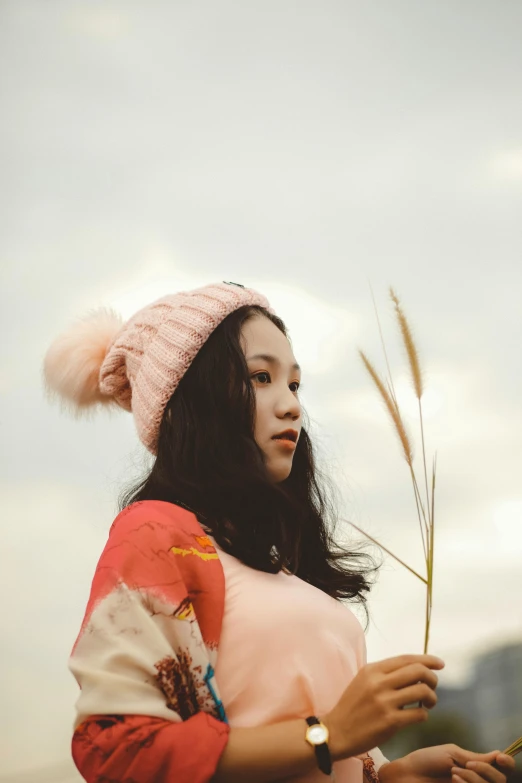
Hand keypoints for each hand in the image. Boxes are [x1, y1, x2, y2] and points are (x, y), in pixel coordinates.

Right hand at [322, 654, 443, 759]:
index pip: (407, 659)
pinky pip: (419, 714)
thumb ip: (385, 673)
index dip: (427, 659)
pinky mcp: (390, 722)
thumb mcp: (364, 681)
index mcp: (373, 670)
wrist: (337, 732)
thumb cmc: (353, 706)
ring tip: (429, 704)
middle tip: (433, 686)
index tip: (440, 664)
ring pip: (422, 691)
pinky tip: (418, 716)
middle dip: (432, 678)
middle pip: (418, 671)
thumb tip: (415, 668)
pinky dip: (424, 715)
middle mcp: (379, 682)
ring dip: (432, 697)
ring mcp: (385, 702)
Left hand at [379, 744, 515, 782]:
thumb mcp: (452, 754)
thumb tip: (499, 754)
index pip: (501, 769)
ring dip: (473, 778)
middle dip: (485, 770)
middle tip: (466, 764)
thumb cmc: (426, 761)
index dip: (506, 763)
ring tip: (454, 772)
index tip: (501, 758)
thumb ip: (475, 757)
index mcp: (475, 767)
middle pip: (500, 781)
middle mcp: (475, 781)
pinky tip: (453, 778)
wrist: (406, 774)